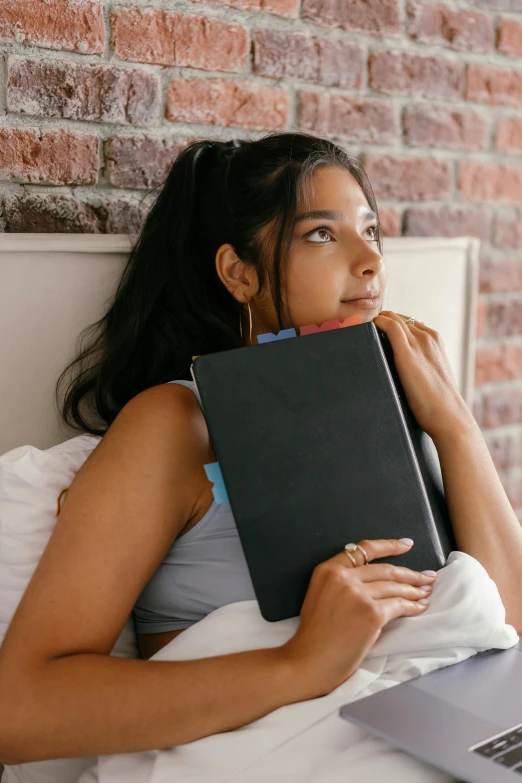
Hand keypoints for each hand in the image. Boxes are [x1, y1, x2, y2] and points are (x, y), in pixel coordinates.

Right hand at [280, 538, 436, 697]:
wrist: (309, 661)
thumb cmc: (314, 636)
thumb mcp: (320, 596)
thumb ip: (342, 582)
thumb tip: (375, 582)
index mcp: (328, 569)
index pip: (364, 550)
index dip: (389, 546)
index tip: (407, 545)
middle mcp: (343, 577)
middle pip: (385, 569)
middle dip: (410, 573)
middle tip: (427, 576)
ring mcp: (359, 594)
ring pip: (394, 587)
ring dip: (415, 589)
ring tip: (427, 591)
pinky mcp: (372, 613)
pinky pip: (399, 605)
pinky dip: (413, 606)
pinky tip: (421, 607)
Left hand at [373, 310, 470, 439]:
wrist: (448, 415)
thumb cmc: (438, 402)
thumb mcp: (430, 374)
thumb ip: (419, 363)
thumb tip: (401, 367)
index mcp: (435, 340)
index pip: (409, 321)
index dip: (392, 323)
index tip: (378, 330)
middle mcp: (428, 337)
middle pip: (399, 317)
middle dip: (382, 319)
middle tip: (364, 328)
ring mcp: (419, 343)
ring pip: (393, 318)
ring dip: (377, 320)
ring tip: (361, 329)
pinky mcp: (407, 354)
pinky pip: (390, 327)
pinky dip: (377, 323)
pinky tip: (367, 329)